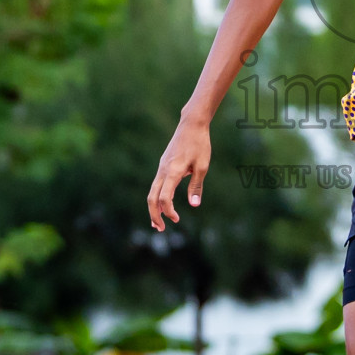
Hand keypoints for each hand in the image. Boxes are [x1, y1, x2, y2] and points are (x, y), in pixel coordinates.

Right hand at [147, 115, 210, 231]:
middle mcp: (163, 170)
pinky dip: (157, 197)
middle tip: (160, 229)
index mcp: (173, 172)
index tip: (177, 219)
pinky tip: (162, 204)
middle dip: (154, 215)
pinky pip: (156, 184)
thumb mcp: (202, 166)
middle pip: (151, 197)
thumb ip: (196, 186)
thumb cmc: (200, 144)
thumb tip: (194, 205)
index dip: (168, 211)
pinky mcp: (163, 165)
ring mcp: (161, 167)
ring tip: (158, 222)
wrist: (191, 124)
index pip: (164, 198)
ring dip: (154, 208)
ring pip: (152, 191)